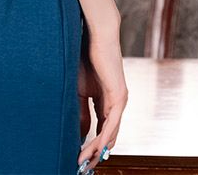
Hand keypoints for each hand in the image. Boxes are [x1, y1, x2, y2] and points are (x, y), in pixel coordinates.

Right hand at [77, 30, 128, 172]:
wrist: (94, 36)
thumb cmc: (84, 57)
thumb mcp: (78, 89)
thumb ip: (81, 110)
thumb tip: (80, 132)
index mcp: (105, 100)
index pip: (99, 128)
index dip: (89, 143)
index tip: (78, 155)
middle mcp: (115, 104)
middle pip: (107, 135)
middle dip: (94, 152)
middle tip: (82, 166)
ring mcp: (119, 100)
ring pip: (110, 132)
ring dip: (96, 148)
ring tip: (84, 161)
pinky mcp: (119, 96)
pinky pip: (112, 122)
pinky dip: (104, 136)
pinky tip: (95, 148)